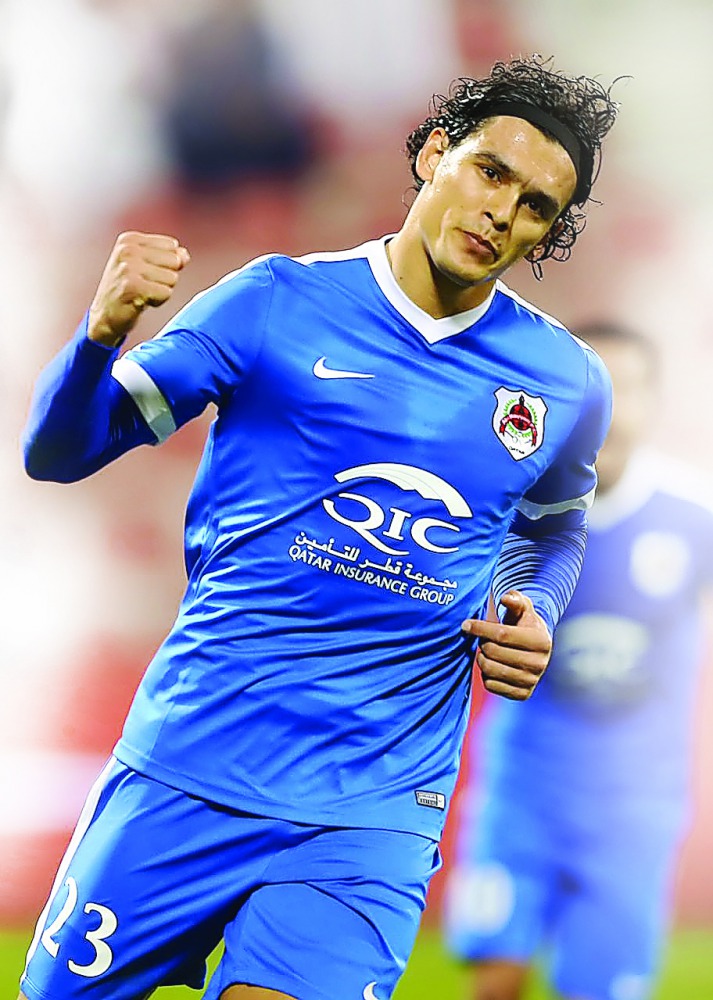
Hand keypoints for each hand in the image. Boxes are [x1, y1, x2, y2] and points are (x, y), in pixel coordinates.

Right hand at [88, 231, 190, 347]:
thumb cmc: (127, 289)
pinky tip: (141, 302)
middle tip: (144, 285)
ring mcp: (129, 268)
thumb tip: (184, 255)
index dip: (165, 264)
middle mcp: (127, 250)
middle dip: (165, 278)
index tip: (144, 272)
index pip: (172, 246)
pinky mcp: (133, 287)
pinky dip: (158, 301)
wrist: (104, 316)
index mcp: (129, 239)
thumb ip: (168, 256)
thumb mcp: (145, 265)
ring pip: (172, 278)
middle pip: (174, 261)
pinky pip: (166, 293)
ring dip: (161, 291)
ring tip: (142, 293)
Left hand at [461, 591, 551, 700]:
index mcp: (541, 641)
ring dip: (481, 658)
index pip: (502, 634)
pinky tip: (492, 665)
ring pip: (490, 670)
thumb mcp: (522, 607)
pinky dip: (486, 675)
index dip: (480, 628)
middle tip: (483, 639)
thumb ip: (514, 599)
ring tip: (486, 651)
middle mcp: (539, 664)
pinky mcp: (522, 695)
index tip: (466, 624)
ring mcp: (531, 681)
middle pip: (493, 652)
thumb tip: (505, 598)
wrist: (536, 648)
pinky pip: (491, 686)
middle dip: (482, 643)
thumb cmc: (524, 623)